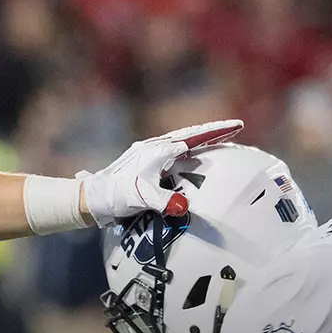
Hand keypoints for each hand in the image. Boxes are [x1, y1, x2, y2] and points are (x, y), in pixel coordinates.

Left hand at [78, 119, 243, 224]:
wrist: (95, 196)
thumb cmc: (116, 195)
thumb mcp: (140, 198)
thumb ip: (162, 201)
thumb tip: (182, 206)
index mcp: (158, 151)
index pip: (193, 138)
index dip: (216, 133)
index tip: (236, 126)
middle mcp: (154, 147)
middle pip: (190, 134)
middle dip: (213, 130)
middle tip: (235, 127)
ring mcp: (149, 153)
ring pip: (181, 139)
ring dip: (200, 136)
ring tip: (219, 136)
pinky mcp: (145, 161)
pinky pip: (174, 149)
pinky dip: (189, 147)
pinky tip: (193, 154)